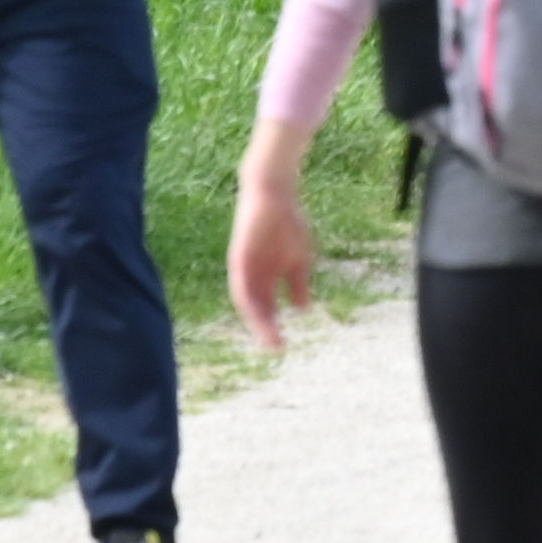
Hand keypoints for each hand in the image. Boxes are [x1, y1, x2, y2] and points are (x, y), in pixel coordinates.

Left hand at [229, 177, 319, 348]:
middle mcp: (253, 275)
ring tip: (268, 337)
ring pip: (247, 301)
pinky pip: (240, 284)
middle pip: (256, 308)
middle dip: (266, 330)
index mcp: (266, 276)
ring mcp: (245, 267)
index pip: (267, 307)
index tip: (284, 345)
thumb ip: (297, 282)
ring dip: (256, 320)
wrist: (275, 193)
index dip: (274, 326)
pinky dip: (248, 300)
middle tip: (277, 349)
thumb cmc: (287, 222)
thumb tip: (303, 310)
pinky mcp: (238, 257)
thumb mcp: (298, 257)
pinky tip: (256, 313)